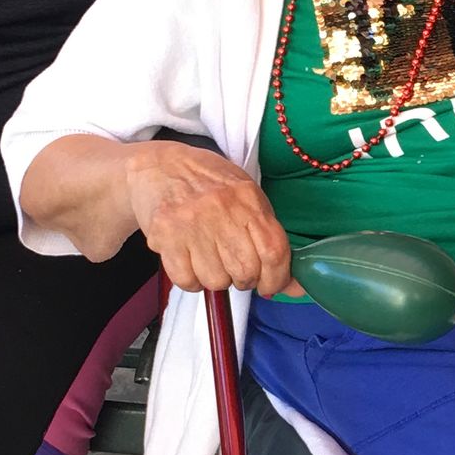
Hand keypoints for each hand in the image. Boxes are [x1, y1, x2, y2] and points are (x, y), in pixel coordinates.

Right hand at [126, 143, 297, 296]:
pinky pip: (187, 280)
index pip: (274, 251)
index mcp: (247, 198)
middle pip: (246, 271)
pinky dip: (191, 280)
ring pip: (216, 280)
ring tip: (209, 258)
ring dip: (216, 279)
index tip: (271, 286)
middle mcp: (220, 209)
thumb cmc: (209, 186)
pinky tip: (190, 261)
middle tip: (235, 268)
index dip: (277, 279)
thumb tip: (294, 287)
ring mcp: (191, 223)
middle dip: (245, 280)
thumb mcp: (246, 199)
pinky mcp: (165, 236)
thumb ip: (271, 239)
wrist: (159, 168)